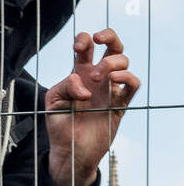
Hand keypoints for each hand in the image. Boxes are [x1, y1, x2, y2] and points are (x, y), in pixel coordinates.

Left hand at [45, 29, 138, 185]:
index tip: (78, 47)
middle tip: (96, 42)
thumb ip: (66, 86)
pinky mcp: (120, 104)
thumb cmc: (59, 123)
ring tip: (97, 78)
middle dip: (109, 35)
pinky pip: (133, 84)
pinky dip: (127, 77)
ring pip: (123, 62)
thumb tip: (85, 86)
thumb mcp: (53, 100)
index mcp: (79, 73)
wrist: (70, 150)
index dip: (85, 39)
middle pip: (113, 46)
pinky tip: (114, 81)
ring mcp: (110, 90)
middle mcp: (97, 78)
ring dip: (111, 63)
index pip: (87, 47)